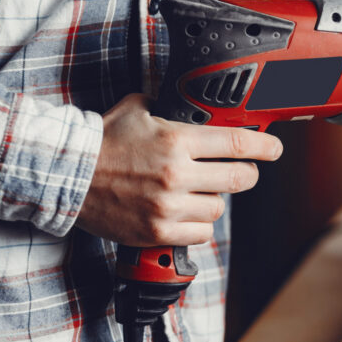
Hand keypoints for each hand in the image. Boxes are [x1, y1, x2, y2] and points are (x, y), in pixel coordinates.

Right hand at [76, 93, 282, 246]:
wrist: (67, 175)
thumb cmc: (103, 141)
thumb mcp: (140, 110)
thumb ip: (173, 110)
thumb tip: (202, 108)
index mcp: (177, 140)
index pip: (238, 142)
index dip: (265, 147)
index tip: (275, 149)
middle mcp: (177, 174)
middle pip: (240, 179)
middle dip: (246, 174)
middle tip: (241, 171)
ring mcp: (168, 206)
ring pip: (219, 209)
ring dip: (214, 201)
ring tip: (196, 193)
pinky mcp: (158, 231)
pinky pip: (201, 234)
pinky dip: (198, 226)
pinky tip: (186, 214)